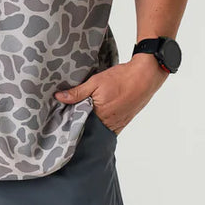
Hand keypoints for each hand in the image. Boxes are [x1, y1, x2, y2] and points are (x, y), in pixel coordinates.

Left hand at [53, 56, 169, 134]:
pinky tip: (97, 115)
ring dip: (91, 123)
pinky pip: (108, 128)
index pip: (78, 123)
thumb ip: (77, 92)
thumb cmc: (121, 78)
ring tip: (84, 113)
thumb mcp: (95, 81)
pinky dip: (101, 123)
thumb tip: (59, 97)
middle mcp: (108, 124)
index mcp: (99, 115)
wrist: (145, 76)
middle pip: (88, 128)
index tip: (61, 116)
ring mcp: (117, 125)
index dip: (70, 119)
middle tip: (71, 114)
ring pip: (98, 128)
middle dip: (80, 122)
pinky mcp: (123, 123)